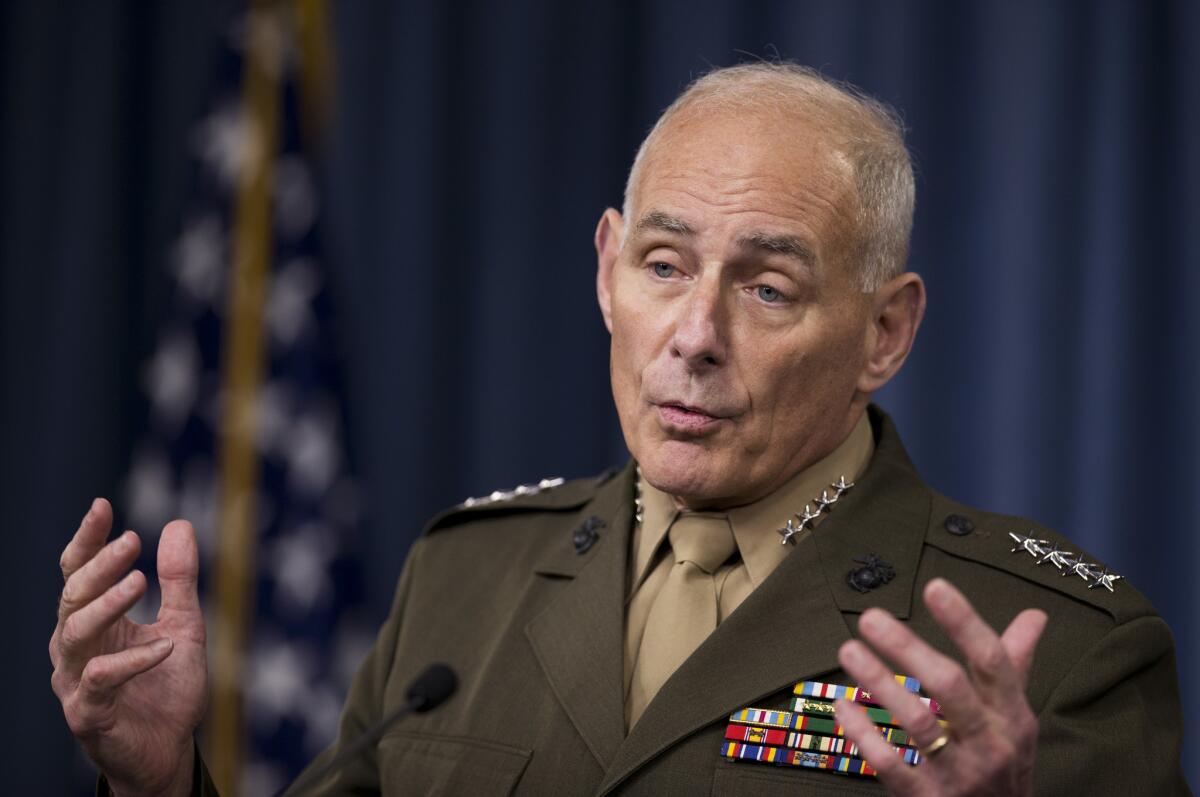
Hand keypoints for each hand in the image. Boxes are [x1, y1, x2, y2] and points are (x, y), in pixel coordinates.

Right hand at [49, 499, 207, 795]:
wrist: (168, 749)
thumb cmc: (167, 686)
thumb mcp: (185, 624)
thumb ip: (180, 580)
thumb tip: (179, 523)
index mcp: (95, 621)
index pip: (79, 572)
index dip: (87, 540)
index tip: (102, 506)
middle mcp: (76, 647)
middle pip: (72, 596)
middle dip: (99, 566)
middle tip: (132, 540)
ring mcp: (75, 681)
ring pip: (73, 633)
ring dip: (106, 604)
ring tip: (140, 580)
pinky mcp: (87, 713)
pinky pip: (100, 680)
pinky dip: (132, 660)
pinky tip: (164, 646)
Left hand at [834, 578, 1046, 795]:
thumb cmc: (1004, 763)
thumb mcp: (1016, 718)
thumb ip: (1015, 664)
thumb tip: (1034, 614)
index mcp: (1012, 714)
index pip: (992, 660)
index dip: (964, 622)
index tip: (934, 587)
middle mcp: (990, 742)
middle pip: (950, 686)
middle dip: (909, 648)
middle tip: (870, 617)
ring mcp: (959, 773)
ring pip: (917, 722)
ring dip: (879, 683)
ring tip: (849, 650)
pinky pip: (891, 765)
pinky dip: (864, 735)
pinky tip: (842, 707)